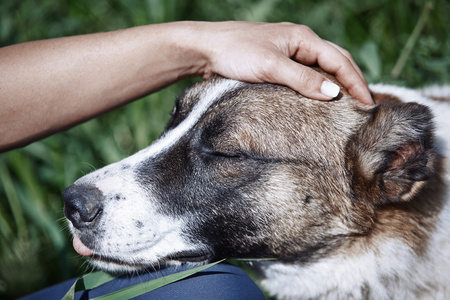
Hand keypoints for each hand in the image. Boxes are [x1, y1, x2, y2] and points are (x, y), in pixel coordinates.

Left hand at [197, 22, 372, 104]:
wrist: (205, 49)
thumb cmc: (236, 52)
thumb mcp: (271, 66)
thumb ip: (302, 79)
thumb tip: (333, 93)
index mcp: (302, 38)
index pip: (340, 60)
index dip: (356, 82)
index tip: (367, 105)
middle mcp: (299, 42)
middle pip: (335, 61)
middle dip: (352, 81)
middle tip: (364, 106)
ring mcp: (288, 52)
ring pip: (321, 68)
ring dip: (336, 84)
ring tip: (347, 105)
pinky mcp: (276, 63)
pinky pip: (305, 74)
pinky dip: (317, 86)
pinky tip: (318, 99)